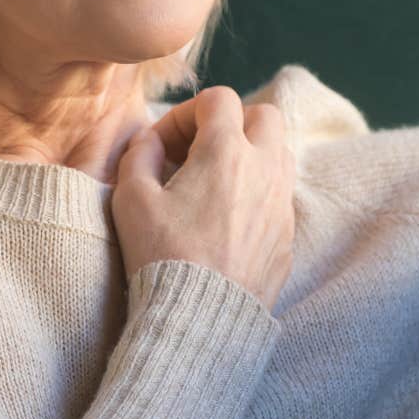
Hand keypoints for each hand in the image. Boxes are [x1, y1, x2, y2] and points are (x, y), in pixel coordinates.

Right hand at [111, 86, 296, 312]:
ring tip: (212, 184)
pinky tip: (226, 219)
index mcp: (227, 151)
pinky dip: (257, 192)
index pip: (219, 99)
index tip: (164, 146)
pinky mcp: (287, 236)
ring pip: (279, 153)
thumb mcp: (131, 199)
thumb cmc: (163, 255)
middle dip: (230, 124)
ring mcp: (282, 203)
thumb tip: (150, 143)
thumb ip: (139, 156)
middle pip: (264, 116)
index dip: (186, 113)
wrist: (201, 319)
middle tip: (195, 153)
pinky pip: (280, 195)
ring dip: (249, 155)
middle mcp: (265, 169)